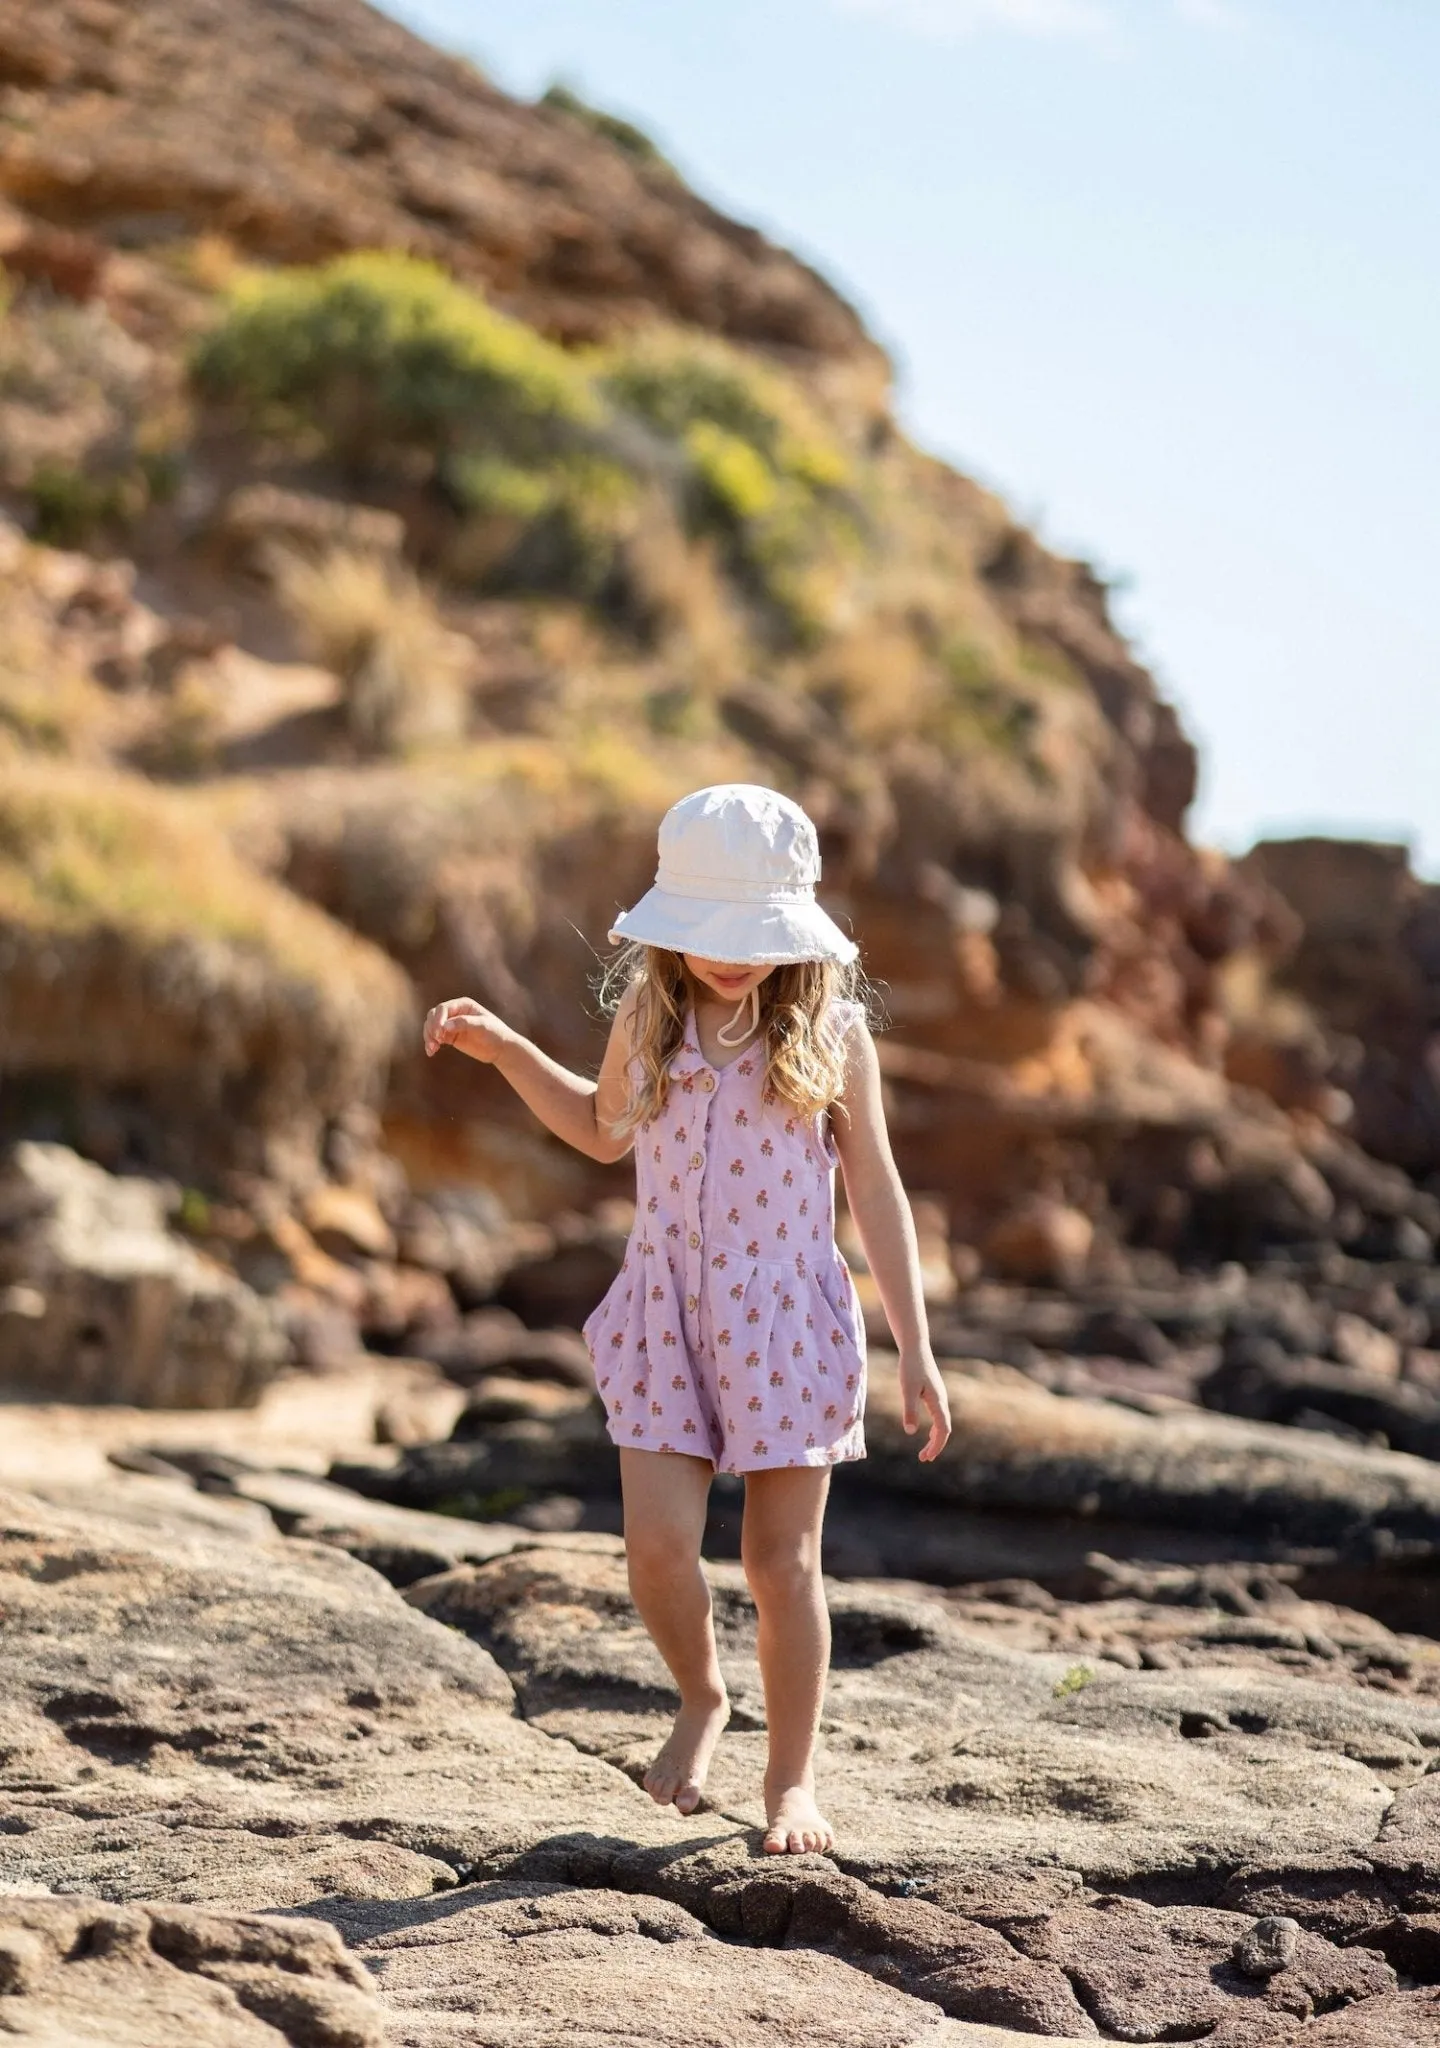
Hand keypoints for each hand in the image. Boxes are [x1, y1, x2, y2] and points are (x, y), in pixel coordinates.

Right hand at [423, 997, 511, 1063]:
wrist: (500, 1048)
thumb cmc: (495, 1033)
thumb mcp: (482, 1026)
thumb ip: (464, 1023)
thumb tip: (445, 1026)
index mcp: (463, 1005)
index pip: (443, 1008)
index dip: (438, 1019)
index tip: (439, 1032)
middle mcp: (455, 1012)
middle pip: (434, 1015)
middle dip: (431, 1027)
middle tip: (436, 1040)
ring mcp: (451, 1025)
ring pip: (431, 1026)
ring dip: (428, 1036)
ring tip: (432, 1049)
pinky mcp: (449, 1037)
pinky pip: (435, 1038)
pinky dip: (431, 1043)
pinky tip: (431, 1052)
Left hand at [899, 1348, 950, 1462]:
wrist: (915, 1347)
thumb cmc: (910, 1366)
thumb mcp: (907, 1389)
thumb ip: (910, 1410)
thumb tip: (911, 1432)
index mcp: (938, 1401)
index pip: (943, 1430)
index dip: (936, 1446)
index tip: (926, 1457)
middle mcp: (942, 1400)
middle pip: (944, 1429)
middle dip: (936, 1445)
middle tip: (924, 1459)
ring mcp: (939, 1396)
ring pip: (943, 1423)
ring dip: (936, 1438)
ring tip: (925, 1451)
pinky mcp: (934, 1393)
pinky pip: (939, 1415)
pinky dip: (935, 1428)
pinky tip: (928, 1431)